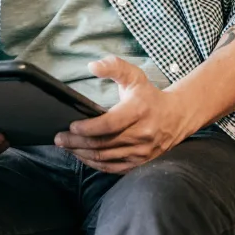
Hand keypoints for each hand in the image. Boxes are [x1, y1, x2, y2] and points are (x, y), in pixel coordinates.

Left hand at [54, 56, 188, 173]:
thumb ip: (114, 66)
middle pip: (103, 143)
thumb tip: (92, 66)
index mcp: (139, 111)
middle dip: (77, 143)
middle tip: (59, 139)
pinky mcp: (140, 162)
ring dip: (82, 154)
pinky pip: (113, 168)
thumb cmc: (149, 95)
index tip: (71, 125)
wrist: (175, 117)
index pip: (109, 124)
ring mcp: (141, 151)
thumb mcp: (134, 76)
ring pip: (105, 157)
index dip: (88, 128)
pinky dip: (94, 163)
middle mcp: (142, 134)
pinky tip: (82, 156)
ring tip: (66, 147)